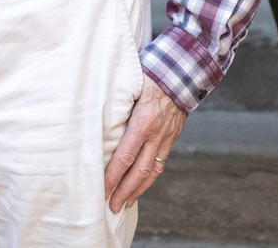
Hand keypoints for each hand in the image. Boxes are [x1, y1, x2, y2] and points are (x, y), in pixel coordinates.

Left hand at [104, 80, 186, 212]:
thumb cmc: (150, 73)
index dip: (113, 174)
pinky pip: (161, 162)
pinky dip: (150, 177)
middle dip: (124, 190)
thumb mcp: (130, 84)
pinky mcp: (172, 136)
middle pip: (139, 170)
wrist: (183, 70)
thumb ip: (116, 103)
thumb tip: (94, 118)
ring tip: (124, 203)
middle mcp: (157, 132)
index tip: (102, 188)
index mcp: (144, 120)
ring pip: (152, 170)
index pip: (125, 155)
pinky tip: (141, 185)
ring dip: (137, 189)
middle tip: (111, 206)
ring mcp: (167, 136)